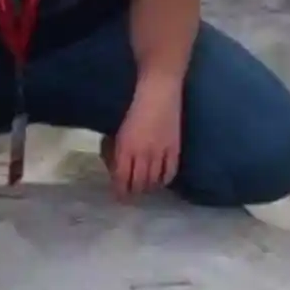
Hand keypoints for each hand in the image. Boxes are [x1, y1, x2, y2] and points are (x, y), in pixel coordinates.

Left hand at [109, 79, 182, 199]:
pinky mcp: (174, 148)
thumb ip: (116, 150)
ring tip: (145, 190)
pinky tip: (161, 182)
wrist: (158, 92)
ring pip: (154, 180)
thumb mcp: (118, 132)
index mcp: (125, 148)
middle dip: (134, 192)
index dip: (120, 191)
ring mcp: (160, 152)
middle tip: (132, 196)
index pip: (122, 178)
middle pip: (138, 182)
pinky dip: (165, 180)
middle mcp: (142, 153)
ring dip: (149, 188)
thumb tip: (115, 167)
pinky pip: (170, 171)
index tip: (119, 197)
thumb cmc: (133, 108)